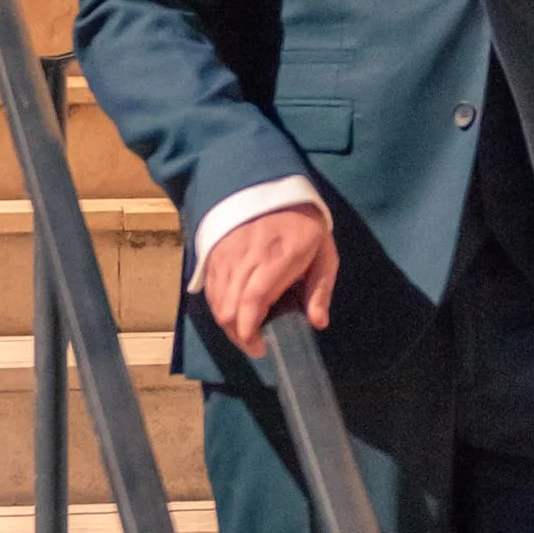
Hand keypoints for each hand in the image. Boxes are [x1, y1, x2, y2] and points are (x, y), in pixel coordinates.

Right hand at [203, 203, 337, 354]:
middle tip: (256, 345)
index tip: (260, 348)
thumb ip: (320, 288)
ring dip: (228, 324)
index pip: (252, 300)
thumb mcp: (324, 252)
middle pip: (229, 308)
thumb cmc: (302, 223)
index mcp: (277, 258)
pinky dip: (219, 308)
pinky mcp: (212, 254)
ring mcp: (224, 256)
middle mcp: (245, 258)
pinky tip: (233, 314)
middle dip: (239, 336)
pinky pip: (210, 291)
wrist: (268, 185)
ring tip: (246, 332)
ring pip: (216, 302)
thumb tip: (318, 322)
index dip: (250, 330)